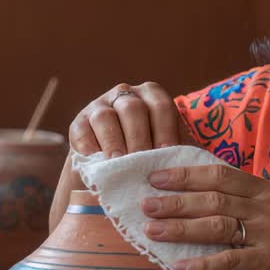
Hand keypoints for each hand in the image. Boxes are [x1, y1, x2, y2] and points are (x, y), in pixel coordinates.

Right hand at [69, 82, 192, 156]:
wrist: (109, 174)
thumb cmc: (145, 161)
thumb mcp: (163, 151)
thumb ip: (175, 152)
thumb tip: (191, 165)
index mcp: (152, 97)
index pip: (162, 107)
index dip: (165, 130)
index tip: (167, 153)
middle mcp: (125, 95)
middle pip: (133, 109)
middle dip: (138, 139)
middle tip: (142, 164)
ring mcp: (99, 106)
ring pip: (106, 116)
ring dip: (114, 142)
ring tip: (119, 164)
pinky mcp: (78, 122)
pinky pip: (82, 130)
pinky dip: (89, 147)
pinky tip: (97, 162)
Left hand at [141, 163, 269, 269]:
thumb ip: (243, 202)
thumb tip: (196, 194)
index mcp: (266, 190)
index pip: (219, 175)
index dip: (186, 175)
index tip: (156, 177)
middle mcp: (269, 206)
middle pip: (213, 198)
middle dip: (175, 201)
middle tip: (146, 204)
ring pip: (217, 226)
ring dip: (180, 229)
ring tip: (152, 232)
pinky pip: (230, 262)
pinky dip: (203, 265)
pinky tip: (181, 267)